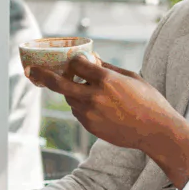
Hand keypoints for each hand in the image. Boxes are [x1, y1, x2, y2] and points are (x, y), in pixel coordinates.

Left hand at [27, 55, 188, 187]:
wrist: (156, 131)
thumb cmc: (149, 101)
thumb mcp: (131, 77)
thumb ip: (108, 68)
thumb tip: (92, 58)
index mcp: (105, 79)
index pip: (77, 63)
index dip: (75, 61)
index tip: (75, 60)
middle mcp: (94, 96)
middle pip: (60, 84)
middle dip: (43, 76)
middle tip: (32, 70)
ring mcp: (90, 114)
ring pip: (70, 99)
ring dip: (73, 92)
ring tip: (90, 92)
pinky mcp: (90, 127)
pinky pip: (78, 112)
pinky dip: (82, 106)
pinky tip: (100, 107)